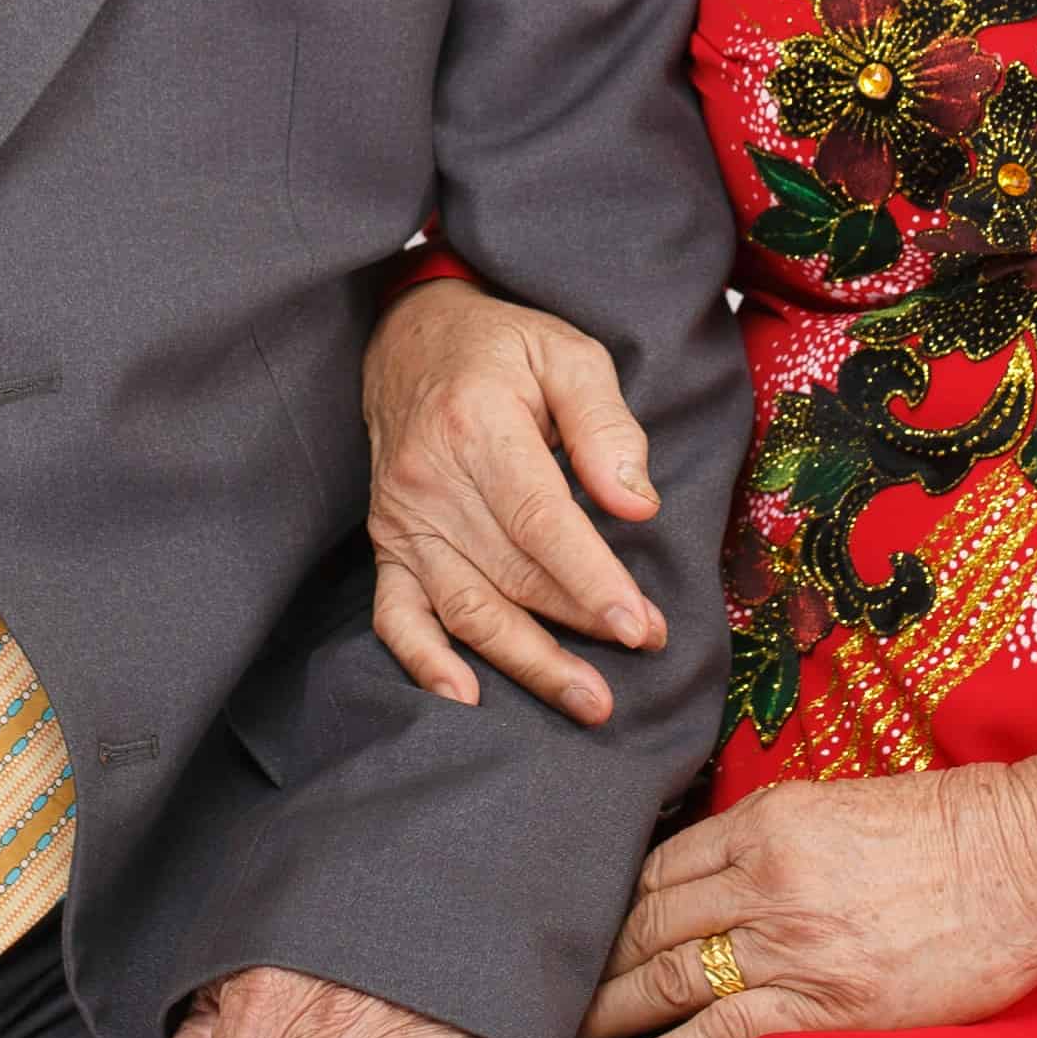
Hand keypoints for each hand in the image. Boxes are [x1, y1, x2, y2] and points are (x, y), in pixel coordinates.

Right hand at [362, 275, 665, 724]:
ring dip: (527, 662)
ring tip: (586, 700)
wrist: (411, 337)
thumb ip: (606, 425)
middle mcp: (431, 482)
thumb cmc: (501, 347)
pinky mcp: (389, 545)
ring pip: (466, 608)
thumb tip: (637, 505)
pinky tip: (466, 699)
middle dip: (581, 623)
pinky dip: (425, 662)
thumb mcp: (568, 353)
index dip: (591, 580)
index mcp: (478, 429)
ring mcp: (404, 521)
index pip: (540, 522)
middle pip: (511, 574)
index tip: (640, 625)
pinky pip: (396, 616)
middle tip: (646, 649)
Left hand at [580, 756, 1036, 1037]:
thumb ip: (773, 834)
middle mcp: (764, 880)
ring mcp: (793, 944)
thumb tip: (717, 869)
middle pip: (645, 923)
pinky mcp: (826, 1004)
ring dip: (609, 1014)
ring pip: (668, 980)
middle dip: (586, 962)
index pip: (657, 867)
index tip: (574, 934)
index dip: (604, 905)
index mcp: (766, 821)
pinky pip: (721, 1035)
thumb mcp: (841, 803)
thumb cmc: (948, 828)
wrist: (1029, 860)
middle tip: (538, 992)